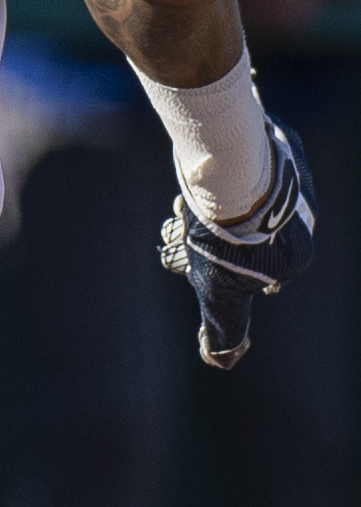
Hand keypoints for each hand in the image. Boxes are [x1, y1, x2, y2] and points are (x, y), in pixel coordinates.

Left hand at [160, 116, 316, 368]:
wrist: (232, 175)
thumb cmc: (225, 239)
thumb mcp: (219, 295)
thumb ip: (225, 328)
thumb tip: (221, 361)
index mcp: (299, 253)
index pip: (263, 267)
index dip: (232, 265)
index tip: (210, 253)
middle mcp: (307, 217)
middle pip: (259, 228)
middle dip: (229, 230)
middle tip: (197, 223)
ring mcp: (301, 179)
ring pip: (260, 193)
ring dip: (232, 197)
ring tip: (200, 198)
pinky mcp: (287, 145)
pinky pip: (262, 157)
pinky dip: (241, 164)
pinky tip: (216, 168)